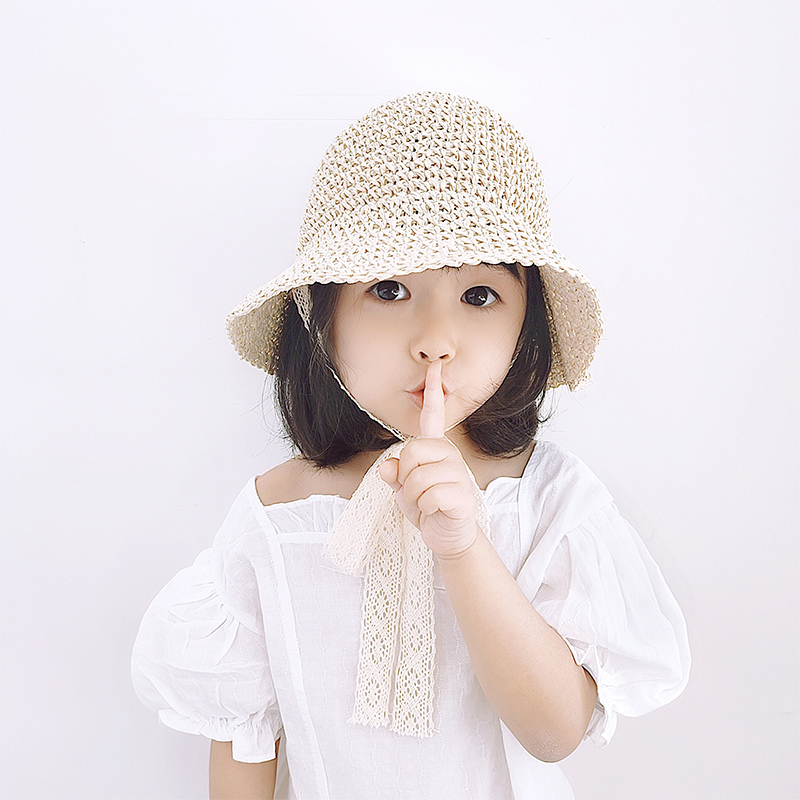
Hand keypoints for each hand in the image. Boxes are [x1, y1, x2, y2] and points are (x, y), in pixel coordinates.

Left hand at [379, 360, 479, 558]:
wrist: (448, 536)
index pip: (433, 416)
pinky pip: (430, 497)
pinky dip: (424, 509)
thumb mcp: (403, 489)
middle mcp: (450, 456)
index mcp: (435, 449)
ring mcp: (459, 475)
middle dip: (404, 478)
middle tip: (415, 492)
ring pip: (417, 479)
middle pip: (411, 453)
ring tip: (424, 505)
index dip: (432, 392)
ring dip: (413, 498)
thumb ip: (394, 475)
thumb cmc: (427, 507)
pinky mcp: (463, 497)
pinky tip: (434, 511)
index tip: (435, 367)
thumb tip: (388, 467)